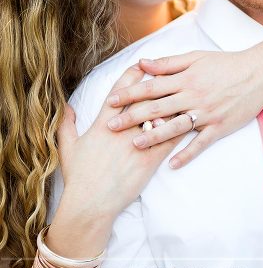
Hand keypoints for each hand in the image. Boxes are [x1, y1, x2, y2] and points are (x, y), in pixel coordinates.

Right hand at [56, 66, 179, 219]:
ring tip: (185, 90)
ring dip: (173, 103)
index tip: (140, 64)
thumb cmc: (79, 177)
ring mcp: (137, 144)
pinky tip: (191, 118)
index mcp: (102, 125)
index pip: (119, 95)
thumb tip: (66, 106)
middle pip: (144, 101)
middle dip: (156, 84)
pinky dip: (180, 127)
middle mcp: (122, 131)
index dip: (130, 78)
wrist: (91, 203)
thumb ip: (66, 124)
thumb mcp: (68, 147)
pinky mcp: (150, 160)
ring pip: (160, 117)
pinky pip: (169, 139)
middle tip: (169, 71)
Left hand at [106, 50, 262, 168]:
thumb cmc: (226, 64)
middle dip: (133, 116)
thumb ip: (168, 63)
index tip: (110, 101)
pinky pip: (201, 143)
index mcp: (186, 79)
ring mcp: (207, 113)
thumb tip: (142, 63)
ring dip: (154, 135)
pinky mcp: (220, 126)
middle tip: (111, 126)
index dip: (130, 93)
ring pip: (176, 127)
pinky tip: (172, 165)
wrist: (259, 74)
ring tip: (135, 143)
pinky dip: (187, 154)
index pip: (152, 87)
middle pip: (158, 108)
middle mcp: (194, 96)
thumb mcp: (196, 57)